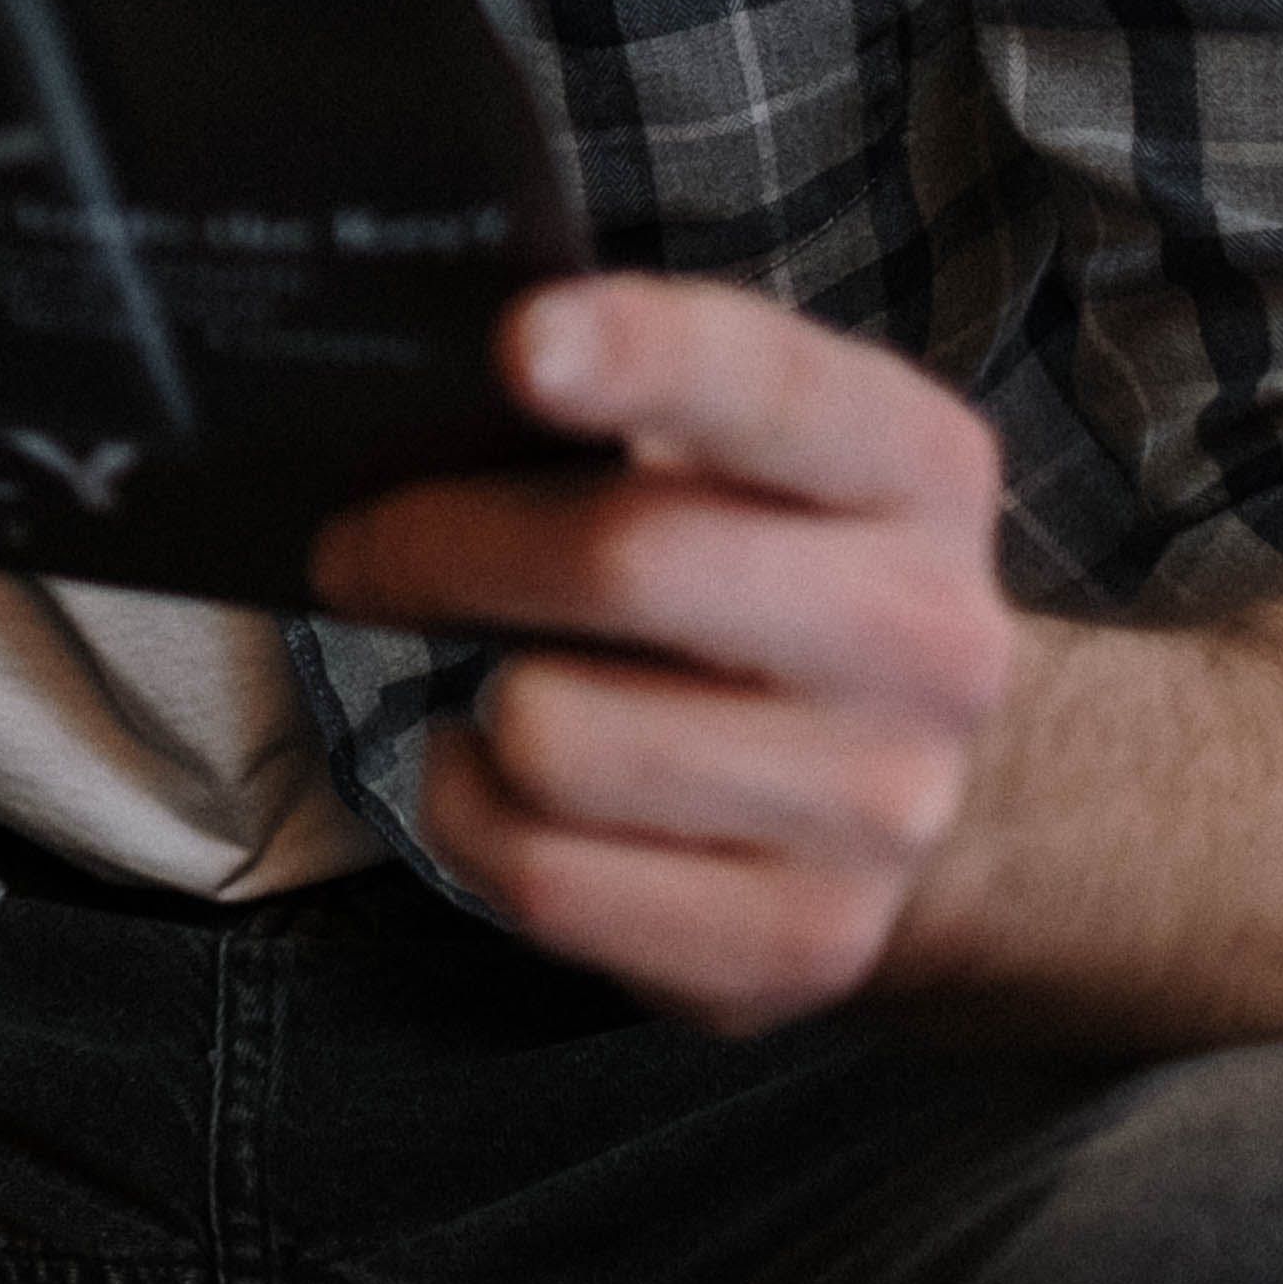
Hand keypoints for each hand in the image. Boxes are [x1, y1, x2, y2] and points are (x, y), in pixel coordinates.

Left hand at [308, 275, 1017, 1034]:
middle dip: (440, 545)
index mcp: (915, 468)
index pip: (772, 389)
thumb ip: (625, 398)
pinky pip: (544, 877)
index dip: (641, 354)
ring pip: (553, 736)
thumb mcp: (746, 451)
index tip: (518, 342)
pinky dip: (474, 818)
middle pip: (622, 563)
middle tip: (356, 545)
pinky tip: (501, 778)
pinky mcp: (805, 941)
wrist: (922, 778)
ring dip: (478, 700)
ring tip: (495, 675)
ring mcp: (878, 806)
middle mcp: (927, 638)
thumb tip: (421, 390)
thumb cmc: (761, 568)